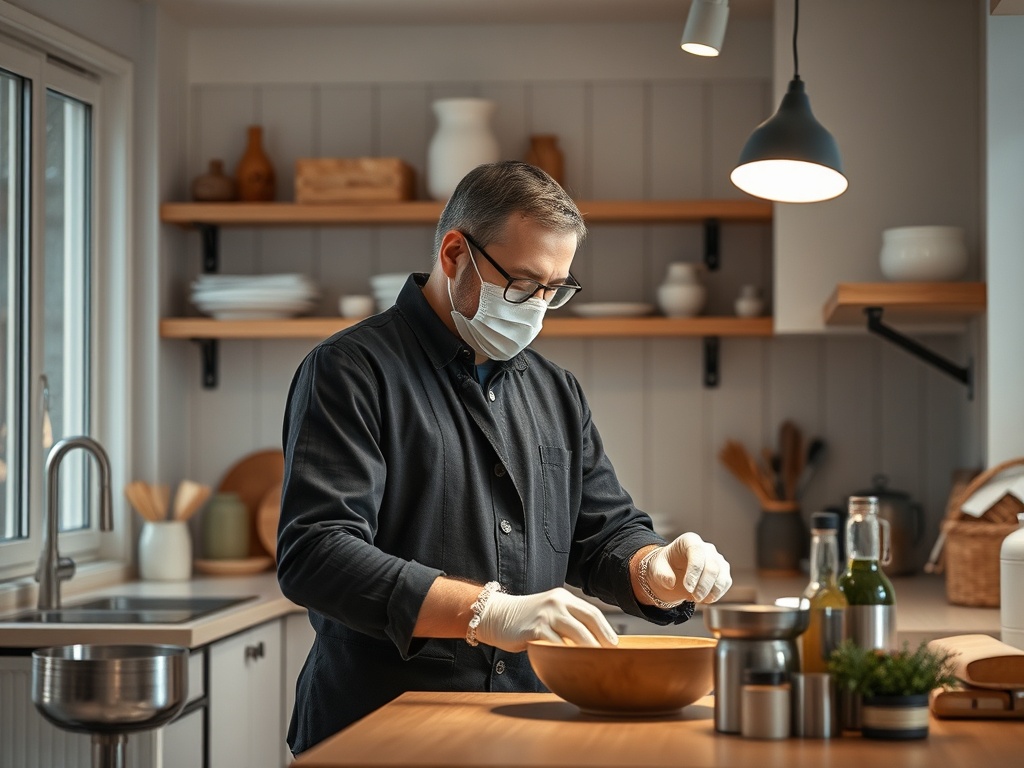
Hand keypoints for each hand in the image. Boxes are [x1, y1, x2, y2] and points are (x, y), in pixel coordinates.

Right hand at [476, 587, 618, 652]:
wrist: (497, 615)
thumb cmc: (527, 619)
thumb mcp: (550, 612)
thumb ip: (568, 621)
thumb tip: (595, 644)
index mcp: (563, 598)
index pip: (593, 613)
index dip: (607, 630)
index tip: (615, 646)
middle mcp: (557, 603)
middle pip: (589, 622)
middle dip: (603, 641)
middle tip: (611, 658)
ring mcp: (546, 615)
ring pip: (577, 634)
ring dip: (589, 651)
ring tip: (597, 664)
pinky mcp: (534, 629)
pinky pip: (557, 645)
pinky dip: (567, 656)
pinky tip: (572, 666)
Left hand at [646, 532, 731, 604]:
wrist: (672, 572)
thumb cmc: (665, 566)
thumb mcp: (656, 569)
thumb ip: (661, 574)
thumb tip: (670, 582)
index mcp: (689, 541)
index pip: (697, 552)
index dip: (694, 571)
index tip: (687, 587)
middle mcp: (706, 547)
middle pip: (712, 566)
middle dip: (703, 585)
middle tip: (695, 597)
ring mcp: (716, 558)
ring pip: (721, 574)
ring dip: (711, 591)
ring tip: (698, 599)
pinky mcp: (723, 570)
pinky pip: (725, 582)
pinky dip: (717, 593)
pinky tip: (706, 599)